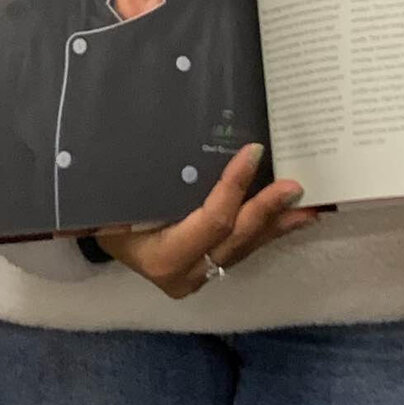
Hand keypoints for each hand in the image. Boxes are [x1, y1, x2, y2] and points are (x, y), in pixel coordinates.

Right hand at [93, 142, 314, 300]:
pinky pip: (243, 250)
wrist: (94, 234)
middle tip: (296, 186)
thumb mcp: (118, 196)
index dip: (235, 187)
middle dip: (268, 210)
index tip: (253, 152)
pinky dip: (269, 232)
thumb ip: (150, 174)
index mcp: (161, 257)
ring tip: (310, 206)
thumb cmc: (104, 210)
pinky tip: (294, 219)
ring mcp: (198, 277)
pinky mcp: (207, 272)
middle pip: (236, 239)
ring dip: (278, 224)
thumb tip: (169, 127)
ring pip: (246, 248)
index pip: (212, 221)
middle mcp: (184, 274)